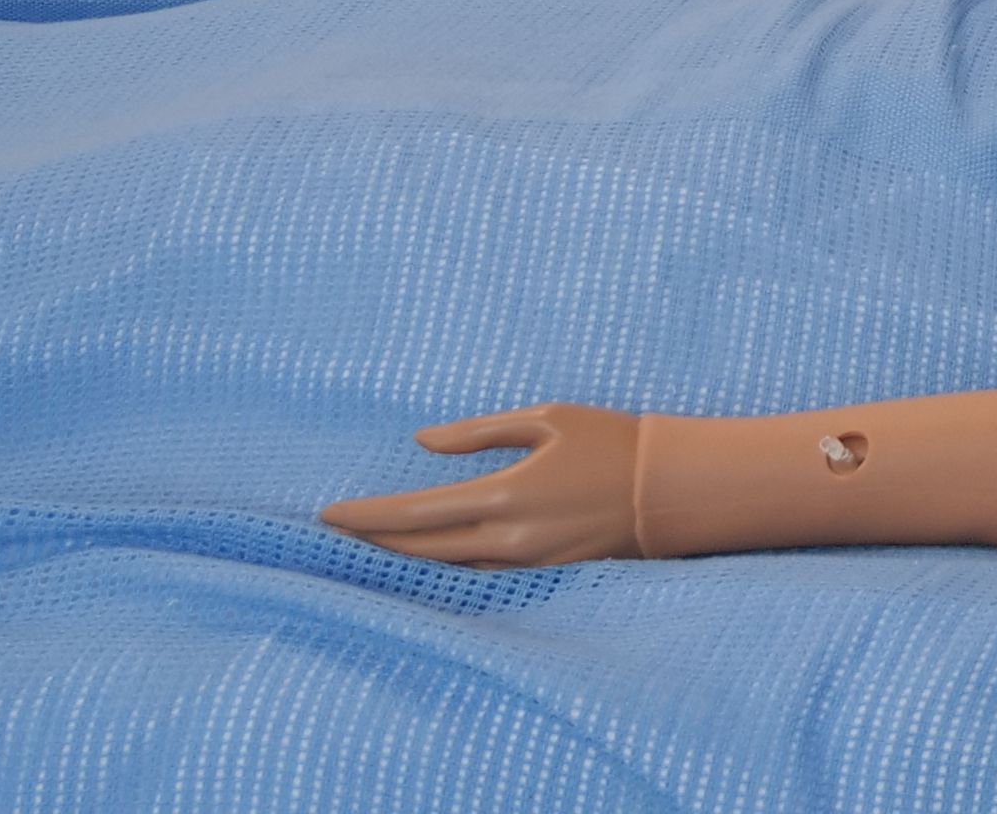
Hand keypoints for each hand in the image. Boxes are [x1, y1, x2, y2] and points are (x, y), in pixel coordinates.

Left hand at [320, 403, 645, 567]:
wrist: (668, 490)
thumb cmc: (610, 442)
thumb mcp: (547, 418)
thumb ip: (480, 432)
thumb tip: (423, 442)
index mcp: (505, 495)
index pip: (416, 513)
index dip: (367, 517)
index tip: (328, 513)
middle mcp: (508, 539)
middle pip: (420, 550)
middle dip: (373, 542)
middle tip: (334, 534)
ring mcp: (525, 563)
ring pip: (445, 570)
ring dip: (404, 559)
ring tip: (368, 548)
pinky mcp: (543, 573)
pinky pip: (477, 577)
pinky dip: (443, 569)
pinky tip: (426, 560)